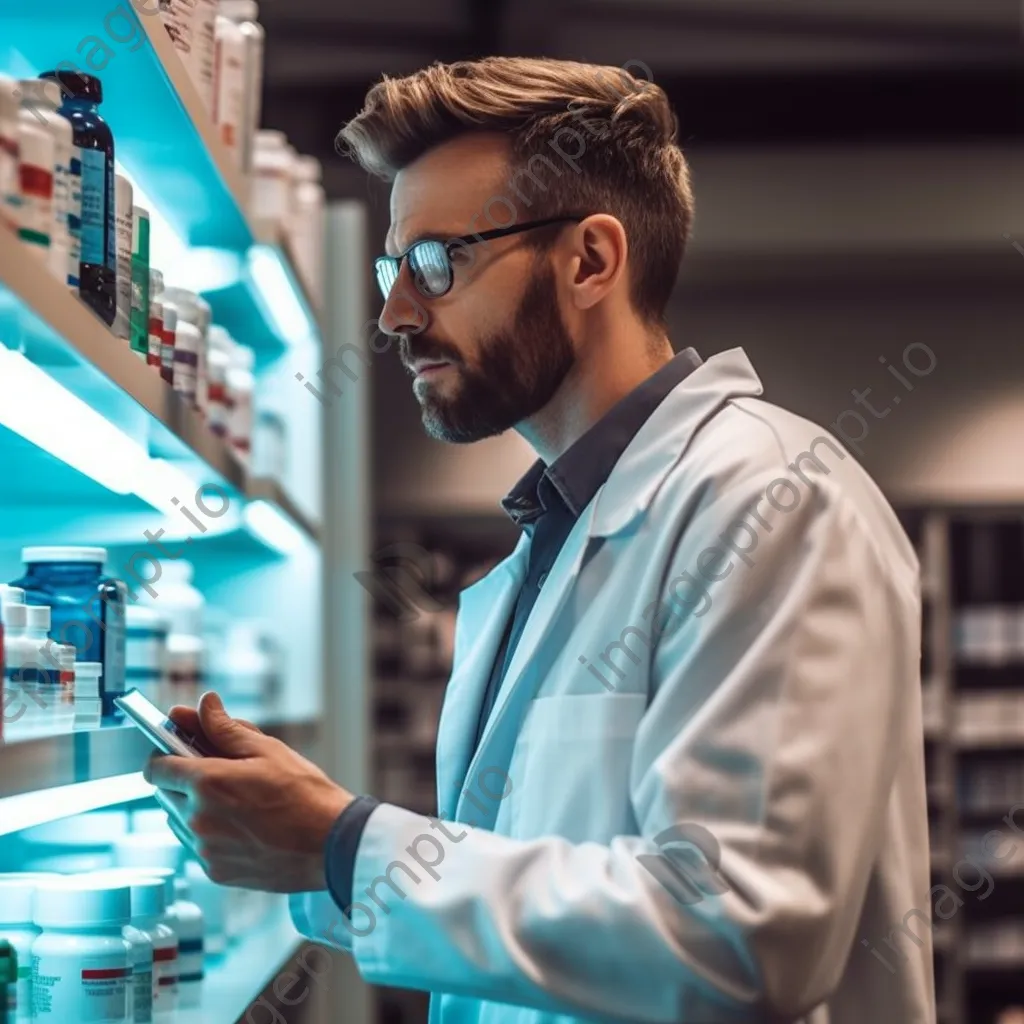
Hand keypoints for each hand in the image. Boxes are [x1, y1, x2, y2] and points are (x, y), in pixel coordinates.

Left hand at [142, 692, 353, 892]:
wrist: (330, 844)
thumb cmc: (305, 794)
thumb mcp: (267, 750)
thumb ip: (225, 728)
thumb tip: (204, 705)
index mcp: (207, 783)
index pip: (155, 768)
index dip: (164, 755)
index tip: (179, 751)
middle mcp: (198, 819)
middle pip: (166, 794)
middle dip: (186, 781)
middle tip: (222, 774)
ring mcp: (205, 850)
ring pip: (181, 822)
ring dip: (196, 808)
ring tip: (238, 803)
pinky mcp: (215, 871)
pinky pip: (198, 847)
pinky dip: (211, 834)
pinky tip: (243, 826)